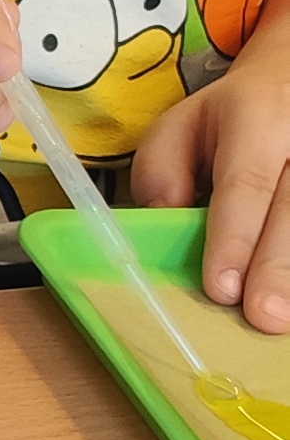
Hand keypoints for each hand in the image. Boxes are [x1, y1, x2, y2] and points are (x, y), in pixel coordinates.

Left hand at [131, 29, 289, 332]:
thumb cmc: (229, 118)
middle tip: (263, 316)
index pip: (245, 184)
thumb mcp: (179, 127)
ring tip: (282, 321)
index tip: (222, 288)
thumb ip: (162, 172)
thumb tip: (164, 225)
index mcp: (257, 119)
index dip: (234, 238)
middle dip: (277, 267)